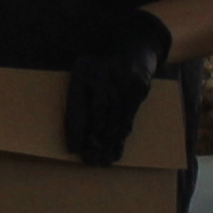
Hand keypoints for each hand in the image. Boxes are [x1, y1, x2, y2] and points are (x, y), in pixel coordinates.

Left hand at [63, 9, 172, 168]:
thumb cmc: (100, 71)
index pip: (77, 104)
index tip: (74, 149)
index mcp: (83, 71)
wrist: (134, 50)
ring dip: (109, 144)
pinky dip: (121, 138)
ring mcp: (122, 81)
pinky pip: (128, 119)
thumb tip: (75, 138)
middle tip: (89, 160)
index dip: (75, 129)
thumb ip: (78, 100)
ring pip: (114, 119)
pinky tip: (116, 152)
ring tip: (103, 162)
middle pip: (97, 114)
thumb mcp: (84, 75)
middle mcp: (102, 74)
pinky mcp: (138, 89)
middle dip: (93, 140)